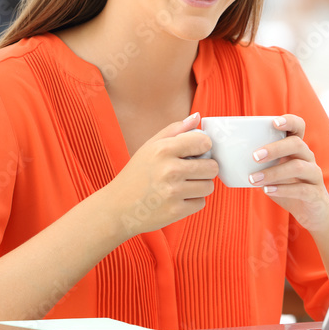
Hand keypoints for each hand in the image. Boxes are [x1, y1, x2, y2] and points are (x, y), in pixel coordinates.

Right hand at [104, 112, 217, 237]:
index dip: (203, 147)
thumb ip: (174, 130)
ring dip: (199, 186)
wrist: (116, 208)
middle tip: (190, 171)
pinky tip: (177, 199)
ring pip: (209, 186)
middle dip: (204, 169)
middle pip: (212, 167)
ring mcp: (173, 192)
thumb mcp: (149, 147)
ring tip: (182, 185)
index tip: (196, 152)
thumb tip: (197, 117)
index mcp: (163, 149)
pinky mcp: (176, 211)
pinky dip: (192, 202)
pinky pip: (201, 203)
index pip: (204, 142)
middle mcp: (170, 170)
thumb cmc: (135, 175)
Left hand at [248, 114, 328, 231]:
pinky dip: (283, 189)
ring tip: (253, 179)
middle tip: (254, 156)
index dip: (289, 121)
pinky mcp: (315, 193)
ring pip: (298, 167)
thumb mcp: (274, 172)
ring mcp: (314, 174)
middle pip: (296, 144)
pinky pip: (301, 189)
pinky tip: (267, 190)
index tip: (274, 122)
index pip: (299, 126)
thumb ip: (260, 164)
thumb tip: (229, 158)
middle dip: (275, 148)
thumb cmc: (289, 187)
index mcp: (298, 148)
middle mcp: (308, 157)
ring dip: (273, 172)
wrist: (313, 212)